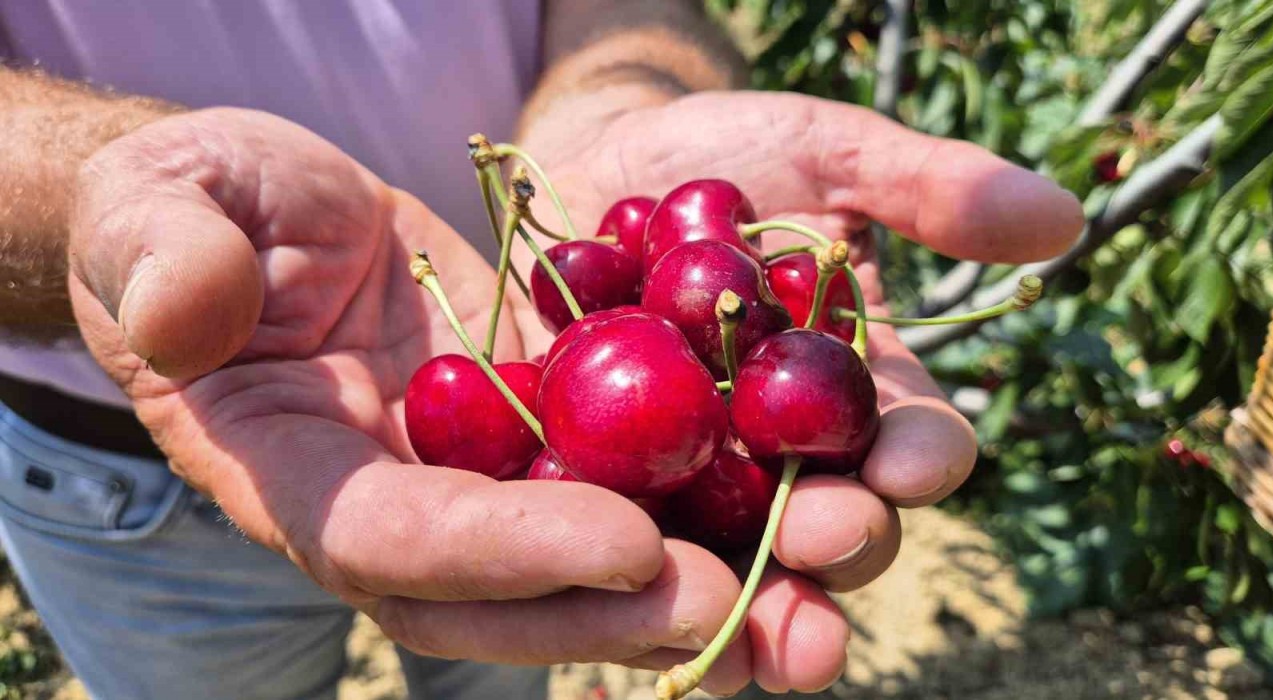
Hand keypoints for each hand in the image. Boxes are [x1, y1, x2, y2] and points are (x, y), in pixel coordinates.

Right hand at [67, 108, 782, 688]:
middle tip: (744, 609)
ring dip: (691, 590)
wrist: (272, 217)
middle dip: (620, 613)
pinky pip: (616, 476)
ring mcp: (472, 477)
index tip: (621, 541)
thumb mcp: (160, 207)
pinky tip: (793, 503)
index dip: (502, 552)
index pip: (391, 538)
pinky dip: (698, 500)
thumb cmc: (191, 207)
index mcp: (291, 474)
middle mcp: (394, 504)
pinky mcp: (535, 429)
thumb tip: (186, 311)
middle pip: (505, 596)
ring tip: (807, 604)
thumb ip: (164, 256)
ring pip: (579, 561)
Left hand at [519, 90, 1084, 691]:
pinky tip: (609, 608)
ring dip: (742, 610)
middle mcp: (782, 456)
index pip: (911, 440)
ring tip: (735, 640)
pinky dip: (619, 581)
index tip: (911, 464)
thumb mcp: (823, 151)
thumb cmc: (722, 155)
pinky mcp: (597, 484)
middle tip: (822, 542)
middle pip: (830, 526)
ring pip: (730, 564)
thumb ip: (926, 187)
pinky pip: (615, 545)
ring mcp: (691, 480)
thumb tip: (1060, 217)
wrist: (591, 162)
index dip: (921, 456)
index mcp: (854, 391)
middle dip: (836, 544)